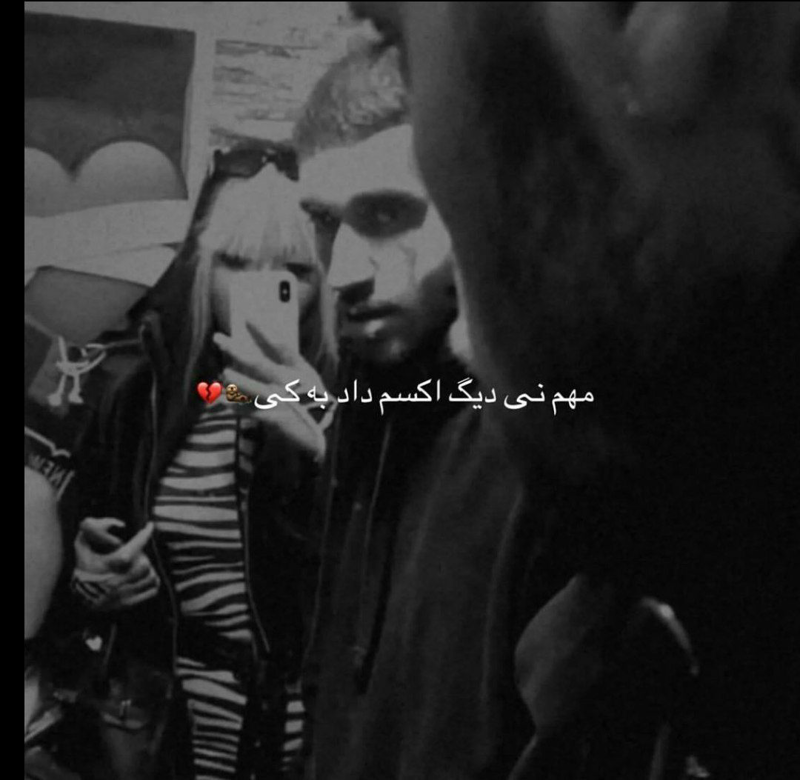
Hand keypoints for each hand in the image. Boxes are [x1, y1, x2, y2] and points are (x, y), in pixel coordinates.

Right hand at [72, 519, 160, 610]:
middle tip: (139, 555)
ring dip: (149, 569)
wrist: (79, 598)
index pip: (130, 550)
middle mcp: (115, 581)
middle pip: (144, 565)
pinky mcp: (128, 603)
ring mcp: (123, 593)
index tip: (149, 526)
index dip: (143, 536)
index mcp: (106, 566)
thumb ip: (92, 530)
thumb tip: (117, 523)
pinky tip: (146, 577)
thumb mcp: (82, 547)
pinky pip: (151, 590)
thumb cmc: (84, 567)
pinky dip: (152, 582)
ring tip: (142, 566)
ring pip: (150, 577)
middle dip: (143, 556)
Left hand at [213, 329, 331, 462]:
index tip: (246, 319)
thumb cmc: (312, 398)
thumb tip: (262, 343)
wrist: (322, 428)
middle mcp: (288, 383)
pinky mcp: (276, 418)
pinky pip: (252, 412)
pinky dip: (238, 408)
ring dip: (237, 381)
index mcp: (298, 370)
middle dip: (236, 350)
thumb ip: (287, 362)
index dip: (262, 332)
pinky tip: (224, 403)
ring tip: (223, 373)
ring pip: (255, 388)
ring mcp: (281, 400)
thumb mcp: (307, 377)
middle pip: (258, 363)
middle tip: (217, 338)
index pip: (279, 346)